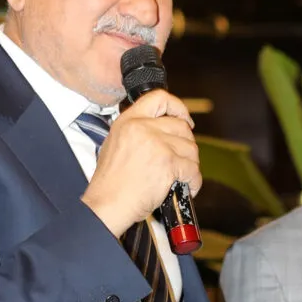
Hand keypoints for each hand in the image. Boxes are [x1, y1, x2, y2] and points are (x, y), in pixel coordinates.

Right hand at [82, 91, 201, 237]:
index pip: (160, 97)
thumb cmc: (110, 182)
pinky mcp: (168, 163)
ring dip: (190, 164)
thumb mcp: (115, 143)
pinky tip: (185, 187)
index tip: (185, 119)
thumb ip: (137, 131)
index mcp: (128, 121)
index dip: (178, 107)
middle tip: (182, 159)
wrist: (108, 204)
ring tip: (181, 177)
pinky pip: (193, 169)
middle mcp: (143, 128)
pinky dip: (193, 181)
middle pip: (181, 126)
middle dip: (186, 145)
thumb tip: (162, 130)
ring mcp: (157, 145)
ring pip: (191, 149)